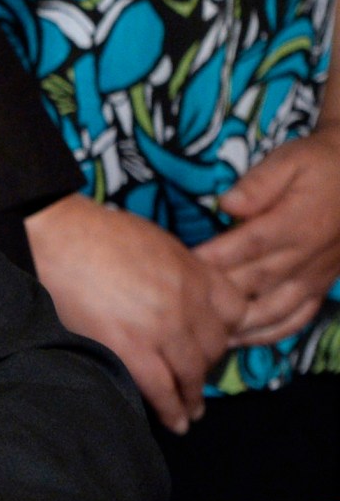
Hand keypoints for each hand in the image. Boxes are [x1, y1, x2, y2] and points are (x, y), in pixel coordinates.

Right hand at [26, 193, 241, 432]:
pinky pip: (160, 389)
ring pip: (191, 374)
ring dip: (192, 397)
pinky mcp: (130, 349)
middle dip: (205, 365)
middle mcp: (187, 304)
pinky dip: (171, 410)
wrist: (55, 237)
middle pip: (214, 347)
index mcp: (195, 273)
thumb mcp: (156, 242)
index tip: (210, 341)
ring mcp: (161, 329)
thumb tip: (186, 296)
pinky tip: (176, 422)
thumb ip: (181, 271)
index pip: (235, 311)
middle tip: (193, 378)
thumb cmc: (95, 234)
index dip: (224, 329)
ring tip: (191, 413)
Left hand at [200, 127, 339, 347]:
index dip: (213, 259)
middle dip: (216, 296)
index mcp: (294, 224)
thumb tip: (228, 205)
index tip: (179, 268)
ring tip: (203, 334)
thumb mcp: (289, 161)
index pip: (247, 246)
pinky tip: (242, 339)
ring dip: (239, 324)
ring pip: (274, 310)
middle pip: (255, 282)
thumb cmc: (317, 164)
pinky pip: (298, 318)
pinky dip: (270, 333)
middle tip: (178, 305)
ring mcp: (316, 276)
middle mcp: (306, 256)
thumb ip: (258, 184)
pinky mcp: (321, 286)